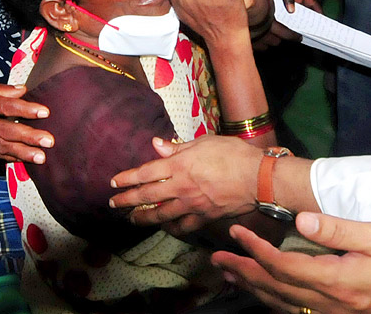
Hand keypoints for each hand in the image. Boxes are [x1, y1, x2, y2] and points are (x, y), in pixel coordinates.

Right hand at [0, 78, 53, 163]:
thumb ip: (0, 89)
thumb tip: (22, 90)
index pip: (8, 106)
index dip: (27, 109)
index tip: (45, 112)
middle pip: (8, 130)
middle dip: (30, 137)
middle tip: (49, 141)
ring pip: (1, 146)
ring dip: (22, 153)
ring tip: (40, 158)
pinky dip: (5, 157)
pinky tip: (19, 160)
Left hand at [109, 134, 262, 235]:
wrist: (257, 178)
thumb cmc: (232, 153)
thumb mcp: (203, 142)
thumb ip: (178, 147)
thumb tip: (156, 145)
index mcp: (178, 166)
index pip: (145, 173)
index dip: (127, 178)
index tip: (113, 182)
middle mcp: (180, 187)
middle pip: (147, 197)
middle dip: (127, 201)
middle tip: (113, 204)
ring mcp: (191, 205)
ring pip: (161, 215)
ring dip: (144, 218)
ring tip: (133, 219)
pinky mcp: (204, 217)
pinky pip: (183, 226)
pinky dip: (172, 228)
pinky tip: (167, 228)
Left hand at [213, 212, 370, 313]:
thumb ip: (339, 229)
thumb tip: (302, 219)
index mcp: (339, 280)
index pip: (286, 265)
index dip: (257, 249)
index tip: (238, 232)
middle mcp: (332, 303)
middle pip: (277, 288)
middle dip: (245, 271)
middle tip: (217, 257)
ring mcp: (336, 313)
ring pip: (283, 304)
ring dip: (253, 288)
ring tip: (229, 273)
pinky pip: (297, 310)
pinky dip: (273, 301)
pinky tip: (263, 292)